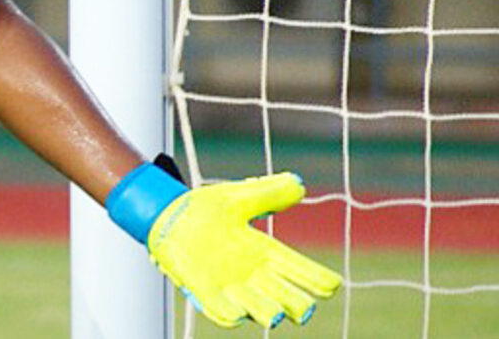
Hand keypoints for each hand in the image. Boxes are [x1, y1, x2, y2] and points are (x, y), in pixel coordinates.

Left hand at [145, 172, 341, 327]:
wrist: (168, 213)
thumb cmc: (207, 207)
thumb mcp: (239, 197)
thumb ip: (268, 192)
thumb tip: (298, 184)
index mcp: (266, 252)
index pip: (301, 269)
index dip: (317, 279)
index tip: (331, 284)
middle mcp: (254, 275)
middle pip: (286, 298)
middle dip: (296, 304)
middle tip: (303, 308)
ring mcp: (230, 286)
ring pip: (258, 309)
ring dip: (266, 312)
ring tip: (276, 315)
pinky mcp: (203, 290)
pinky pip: (220, 310)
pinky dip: (228, 314)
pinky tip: (235, 314)